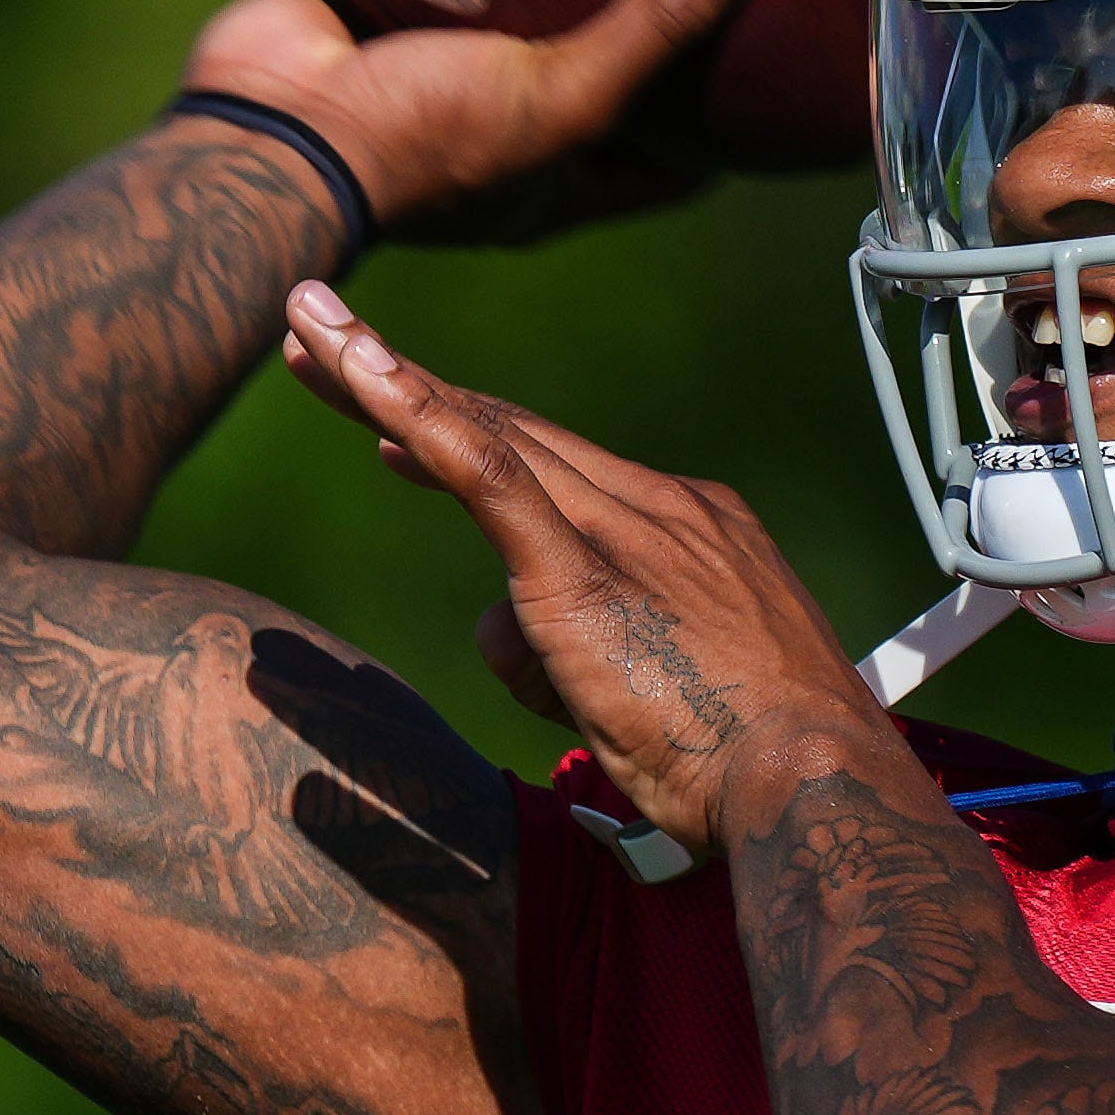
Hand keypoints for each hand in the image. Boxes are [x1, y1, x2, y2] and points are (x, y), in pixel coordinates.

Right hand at [186, 0, 767, 244]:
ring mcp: (430, 69)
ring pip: (505, 7)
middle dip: (638, 20)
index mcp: (556, 175)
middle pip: (592, 71)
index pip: (670, 161)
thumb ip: (651, 25)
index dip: (727, 124)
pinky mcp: (369, 12)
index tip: (778, 65)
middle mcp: (499, 129)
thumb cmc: (415, 145)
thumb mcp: (558, 95)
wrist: (262, 130)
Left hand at [276, 284, 894, 857]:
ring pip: (481, 436)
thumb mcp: (680, 693)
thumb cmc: (756, 767)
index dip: (469, 433)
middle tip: (317, 334)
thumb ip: (599, 657)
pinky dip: (416, 412)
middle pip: (507, 430)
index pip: (558, 469)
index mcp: (695, 528)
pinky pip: (482, 471)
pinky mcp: (580, 570)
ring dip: (378, 376)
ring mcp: (621, 530)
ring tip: (304, 335)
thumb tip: (538, 658)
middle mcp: (658, 507)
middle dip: (403, 382)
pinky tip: (358, 371)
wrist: (811, 781)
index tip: (395, 425)